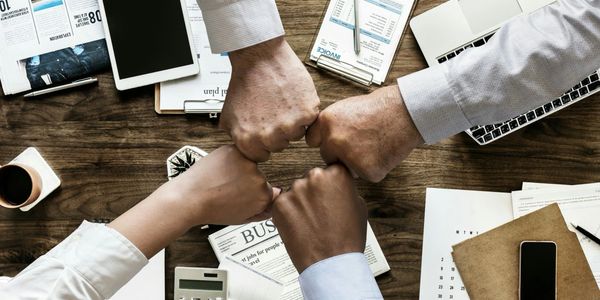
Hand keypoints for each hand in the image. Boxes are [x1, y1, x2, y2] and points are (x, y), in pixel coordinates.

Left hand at [156, 145, 278, 225]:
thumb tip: (272, 201)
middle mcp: (259, 178)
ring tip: (222, 180)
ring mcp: (247, 163)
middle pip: (259, 177)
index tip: (243, 196)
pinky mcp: (234, 151)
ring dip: (239, 169)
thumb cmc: (211, 210)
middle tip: (229, 189)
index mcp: (263, 197)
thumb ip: (261, 211)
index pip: (268, 192)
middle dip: (247, 181)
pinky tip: (219, 171)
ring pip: (248, 164)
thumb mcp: (241, 218)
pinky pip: (238, 153)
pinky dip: (230, 159)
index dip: (253, 194)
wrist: (189, 198)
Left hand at [222, 37, 319, 161]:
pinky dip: (304, 111)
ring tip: (282, 103)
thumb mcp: (228, 115)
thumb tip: (244, 149)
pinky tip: (292, 98)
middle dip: (277, 132)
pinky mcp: (306, 113)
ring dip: (292, 122)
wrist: (260, 58)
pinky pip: (309, 121)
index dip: (262, 142)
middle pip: (279, 146)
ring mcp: (289, 126)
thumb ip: (236, 137)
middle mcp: (269, 137)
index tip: (263, 129)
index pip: (261, 156)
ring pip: (295, 135)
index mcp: (248, 141)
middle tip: (272, 111)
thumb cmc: (245, 82)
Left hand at [271, 164, 366, 272]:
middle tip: (320, 212)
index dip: (330, 184)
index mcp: (336, 174)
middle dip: (314, 193)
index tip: (330, 194)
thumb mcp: (359, 206)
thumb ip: (345, 189)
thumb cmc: (347, 238)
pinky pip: (282, 203)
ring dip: (300, 203)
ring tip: (310, 222)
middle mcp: (314, 177)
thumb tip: (337, 186)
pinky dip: (288, 213)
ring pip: (296, 191)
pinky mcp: (279, 204)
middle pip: (311, 179)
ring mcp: (295, 190)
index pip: (330, 170)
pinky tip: (299, 226)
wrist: (331, 263)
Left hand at [306, 85, 423, 181]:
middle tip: (360, 142)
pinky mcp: (366, 170)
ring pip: (346, 168)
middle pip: (327, 156)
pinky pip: (365, 175)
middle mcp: (334, 140)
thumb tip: (321, 140)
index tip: (333, 141)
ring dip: (356, 162)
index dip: (325, 141)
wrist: (405, 112)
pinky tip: (382, 152)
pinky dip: (374, 167)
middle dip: (340, 153)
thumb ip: (331, 126)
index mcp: (326, 122)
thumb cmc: (380, 108)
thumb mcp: (345, 108)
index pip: (312, 141)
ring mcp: (349, 157)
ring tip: (373, 144)